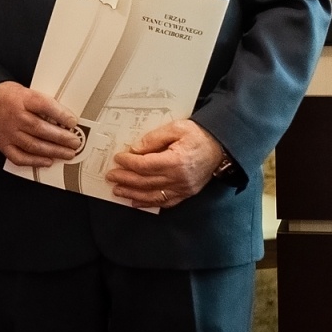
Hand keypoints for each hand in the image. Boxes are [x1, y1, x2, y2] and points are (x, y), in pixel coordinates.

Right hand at [0, 81, 82, 166]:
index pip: (44, 106)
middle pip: (40, 129)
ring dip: (53, 151)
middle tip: (75, 142)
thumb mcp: (27, 91)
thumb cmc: (9, 96)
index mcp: (22, 99)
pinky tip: (47, 161)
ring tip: (67, 154)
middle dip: (61, 138)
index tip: (73, 122)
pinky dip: (34, 161)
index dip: (60, 115)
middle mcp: (15, 116)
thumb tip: (65, 118)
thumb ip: (43, 104)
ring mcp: (8, 132)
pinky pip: (19, 157)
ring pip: (33, 145)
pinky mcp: (3, 144)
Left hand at [105, 119, 225, 209]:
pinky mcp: (186, 193)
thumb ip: (154, 138)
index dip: (128, 162)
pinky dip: (149, 203)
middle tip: (111, 176)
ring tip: (117, 190)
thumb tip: (135, 149)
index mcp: (176, 161)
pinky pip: (165, 202)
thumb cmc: (199, 135)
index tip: (118, 158)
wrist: (220, 147)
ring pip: (152, 195)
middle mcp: (179, 178)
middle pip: (145, 182)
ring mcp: (183, 188)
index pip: (145, 165)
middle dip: (125, 179)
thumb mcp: (176, 128)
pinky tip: (136, 202)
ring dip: (132, 194)